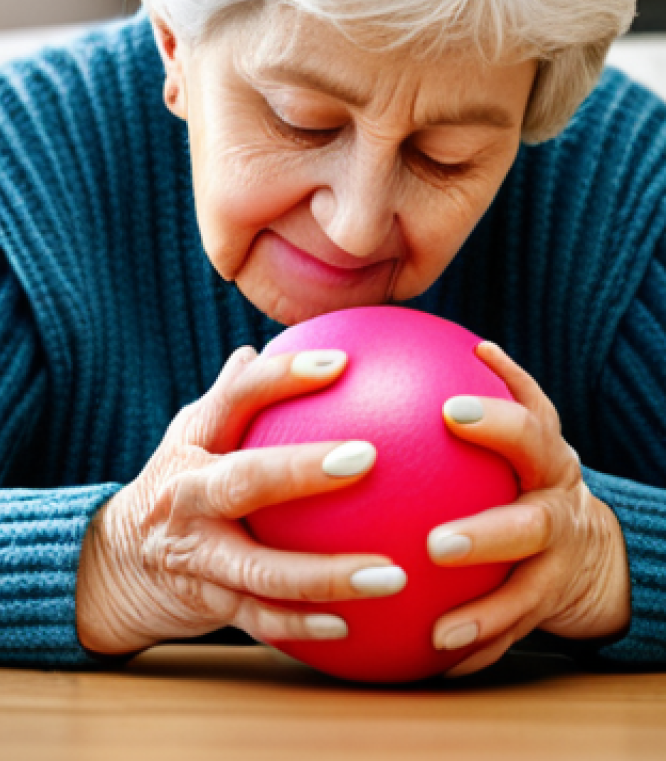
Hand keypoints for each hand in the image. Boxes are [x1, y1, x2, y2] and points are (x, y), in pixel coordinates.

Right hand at [76, 345, 407, 654]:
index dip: (282, 377)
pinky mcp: (208, 603)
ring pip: (260, 568)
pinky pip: (261, 619)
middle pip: (244, 480)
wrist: (116, 564)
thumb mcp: (193, 435)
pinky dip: (303, 626)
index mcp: (193, 445)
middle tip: (367, 457)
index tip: (339, 361)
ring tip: (391, 573)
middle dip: (301, 470)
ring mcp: (196, 554)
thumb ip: (230, 398)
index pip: (235, 399)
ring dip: (326, 575)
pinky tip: (354, 625)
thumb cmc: (178, 483)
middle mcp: (189, 496)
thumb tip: (256, 349)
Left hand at [428, 341, 630, 676]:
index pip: (531, 430)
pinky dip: (479, 648)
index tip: (449, 409)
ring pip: (528, 593)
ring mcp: (558, 565)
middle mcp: (558, 510)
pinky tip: (435, 661)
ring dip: (486, 612)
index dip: (498, 418)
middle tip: (438, 542)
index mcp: (547, 459)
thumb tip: (414, 341)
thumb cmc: (523, 472)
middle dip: (490, 532)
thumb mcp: (515, 432)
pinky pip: (512, 635)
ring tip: (441, 630)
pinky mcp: (548, 608)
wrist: (590, 542)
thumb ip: (475, 395)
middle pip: (534, 522)